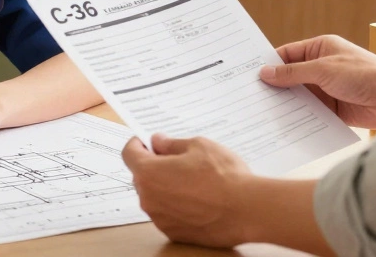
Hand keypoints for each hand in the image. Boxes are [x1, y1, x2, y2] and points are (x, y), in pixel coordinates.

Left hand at [121, 135, 250, 248]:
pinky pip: (167, 214)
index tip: (147, 143)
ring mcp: (160, 219)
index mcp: (149, 173)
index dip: (138, 145)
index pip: (129, 154)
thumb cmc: (224, 176)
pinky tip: (197, 201)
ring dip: (165, 188)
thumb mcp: (198, 146)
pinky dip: (176, 206)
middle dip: (154, 166)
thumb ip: (171, 144)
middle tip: (177, 160)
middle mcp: (149, 198)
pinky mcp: (174, 233)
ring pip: (154, 197)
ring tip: (192, 182)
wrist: (247, 210)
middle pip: (141, 177)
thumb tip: (158, 142)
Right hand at [260, 35, 375, 128]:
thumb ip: (292, 73)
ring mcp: (326, 89)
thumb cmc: (364, 74)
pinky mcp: (332, 109)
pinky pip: (309, 113)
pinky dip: (298, 118)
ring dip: (286, 104)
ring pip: (298, 96)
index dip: (270, 64)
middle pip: (290, 77)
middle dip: (274, 86)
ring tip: (262, 112)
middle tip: (250, 96)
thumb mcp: (322, 70)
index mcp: (320, 49)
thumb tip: (266, 73)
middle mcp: (321, 68)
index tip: (249, 74)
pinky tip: (283, 125)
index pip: (287, 55)